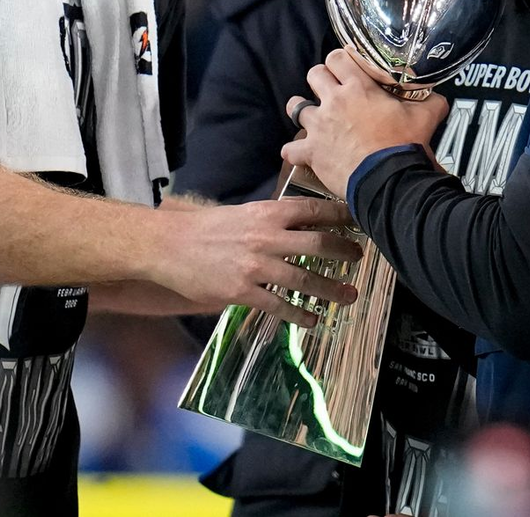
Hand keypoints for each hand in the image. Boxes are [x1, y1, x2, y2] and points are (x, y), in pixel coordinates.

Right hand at [149, 195, 362, 324]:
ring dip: (330, 288)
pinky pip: (278, 305)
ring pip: (303, 278)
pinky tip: (312, 320)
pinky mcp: (241, 292)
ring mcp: (255, 266)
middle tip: (360, 257)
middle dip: (344, 251)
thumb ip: (275, 218)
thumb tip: (307, 221)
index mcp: (267, 213)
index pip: (313, 211)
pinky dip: (299, 314)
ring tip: (349, 295)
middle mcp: (266, 237)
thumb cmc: (209, 228)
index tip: (360, 221)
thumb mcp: (246, 213)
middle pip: (317, 243)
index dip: (341, 215)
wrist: (169, 246)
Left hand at [282, 48, 448, 197]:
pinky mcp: (312, 152)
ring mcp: (319, 127)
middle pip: (314, 74)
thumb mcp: (426, 116)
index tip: (347, 68)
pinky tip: (299, 152)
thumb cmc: (404, 146)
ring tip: (310, 115)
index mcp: (359, 88)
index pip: (338, 57)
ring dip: (301, 109)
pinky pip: (290, 149)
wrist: (389, 180)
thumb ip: (431, 101)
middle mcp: (334, 102)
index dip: (341, 61)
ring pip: (295, 107)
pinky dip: (294, 151)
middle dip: (321, 79)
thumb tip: (437, 96)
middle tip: (331, 90)